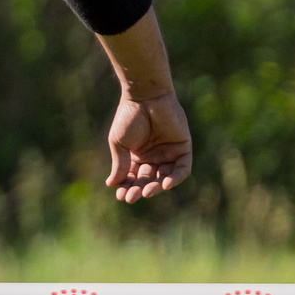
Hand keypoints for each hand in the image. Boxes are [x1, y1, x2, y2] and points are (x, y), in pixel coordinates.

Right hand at [106, 87, 191, 202]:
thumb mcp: (119, 143)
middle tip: (133, 196)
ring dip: (156, 187)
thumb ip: (119, 164)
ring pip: (164, 178)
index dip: (127, 188)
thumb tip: (111, 184)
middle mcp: (153, 157)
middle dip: (140, 189)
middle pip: (148, 180)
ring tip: (147, 191)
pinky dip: (174, 178)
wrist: (145, 97)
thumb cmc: (128, 117)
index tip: (121, 196)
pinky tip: (163, 184)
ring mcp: (169, 153)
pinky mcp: (183, 148)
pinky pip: (182, 169)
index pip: (133, 178)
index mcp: (137, 156)